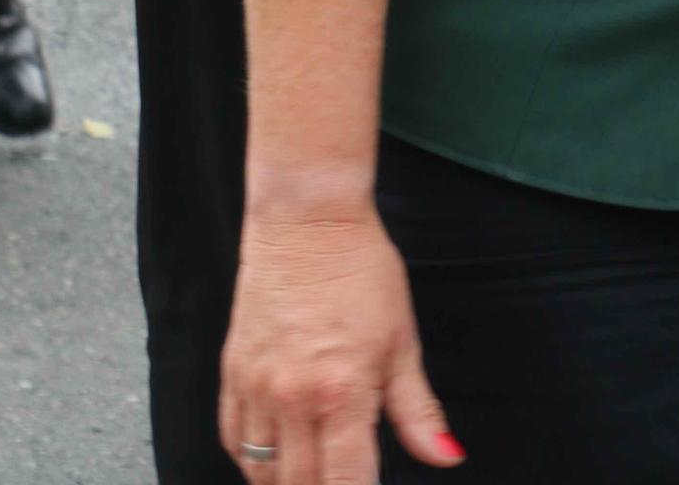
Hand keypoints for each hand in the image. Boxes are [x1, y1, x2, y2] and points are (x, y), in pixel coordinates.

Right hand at [219, 205, 463, 482]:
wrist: (307, 220)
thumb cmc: (361, 272)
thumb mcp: (402, 341)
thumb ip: (418, 411)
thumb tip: (447, 457)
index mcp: (341, 391)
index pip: (345, 483)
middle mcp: (291, 397)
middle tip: (343, 477)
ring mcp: (255, 387)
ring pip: (262, 473)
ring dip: (288, 484)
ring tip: (315, 471)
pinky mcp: (231, 373)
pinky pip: (233, 440)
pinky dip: (253, 460)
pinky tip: (278, 454)